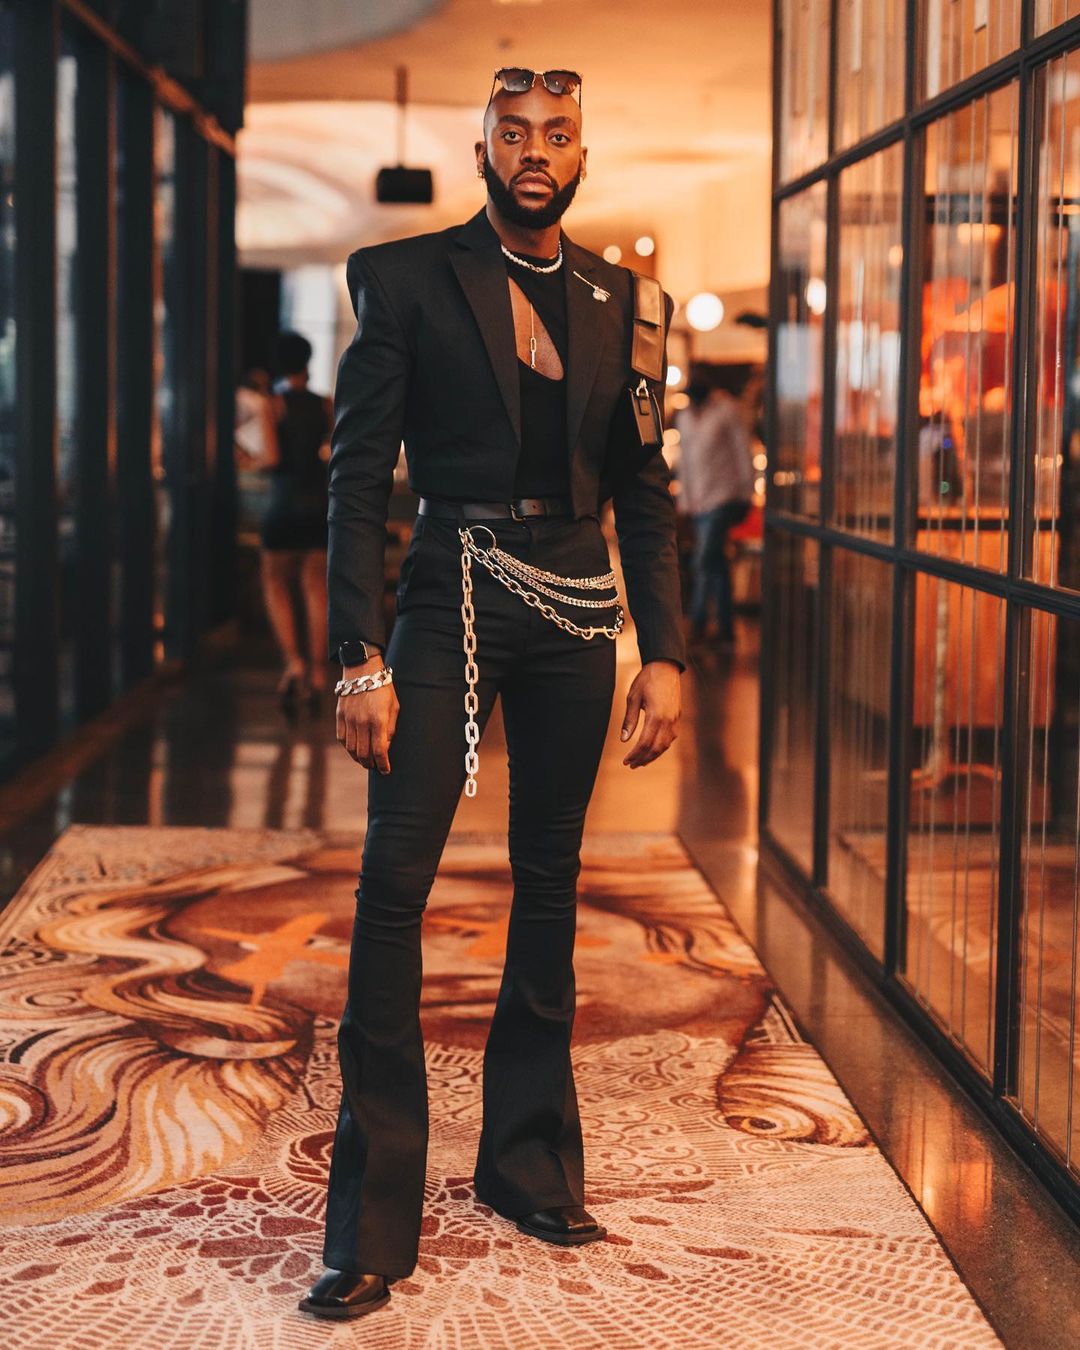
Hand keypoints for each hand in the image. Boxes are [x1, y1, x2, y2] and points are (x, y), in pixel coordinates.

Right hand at [335, 656, 399, 772]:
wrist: (362, 670)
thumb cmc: (383, 689)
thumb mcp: (394, 707)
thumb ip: (390, 729)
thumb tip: (386, 748)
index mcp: (378, 720)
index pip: (380, 751)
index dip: (383, 764)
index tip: (386, 770)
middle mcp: (362, 722)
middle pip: (364, 753)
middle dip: (370, 764)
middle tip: (375, 767)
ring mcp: (348, 719)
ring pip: (351, 749)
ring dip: (358, 758)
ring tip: (365, 760)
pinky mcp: (339, 716)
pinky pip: (342, 739)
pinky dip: (348, 748)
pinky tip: (354, 749)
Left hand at [620, 660, 680, 767]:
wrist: (666, 666)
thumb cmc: (647, 680)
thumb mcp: (633, 697)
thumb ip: (630, 720)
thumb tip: (624, 739)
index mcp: (656, 716)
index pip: (645, 743)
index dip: (635, 754)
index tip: (626, 761)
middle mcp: (668, 720)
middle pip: (656, 748)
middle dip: (643, 759)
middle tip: (631, 765)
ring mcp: (675, 720)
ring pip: (665, 745)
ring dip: (652, 755)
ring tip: (640, 761)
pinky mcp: (677, 717)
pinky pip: (670, 738)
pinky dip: (660, 747)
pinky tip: (652, 749)